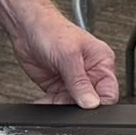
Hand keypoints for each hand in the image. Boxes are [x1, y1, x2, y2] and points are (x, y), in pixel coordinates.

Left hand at [0, 0, 119, 106]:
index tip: (85, 106)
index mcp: (102, 62)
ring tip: (51, 98)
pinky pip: (57, 104)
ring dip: (61, 107)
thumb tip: (92, 104)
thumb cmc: (51, 30)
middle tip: (64, 100)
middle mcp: (90, 73)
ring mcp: (73, 81)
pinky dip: (49, 106)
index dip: (99, 104)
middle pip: (91, 103)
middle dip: (76, 107)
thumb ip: (80, 82)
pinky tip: (44, 101)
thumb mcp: (68, 56)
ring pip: (73, 106)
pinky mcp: (58, 86)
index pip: (109, 93)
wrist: (26, 27)